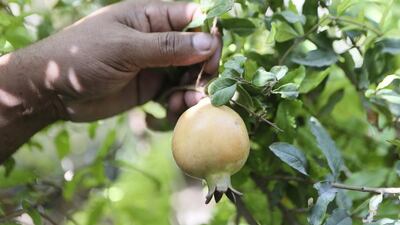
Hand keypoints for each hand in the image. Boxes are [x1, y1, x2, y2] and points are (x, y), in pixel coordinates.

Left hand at [26, 0, 220, 121]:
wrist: (52, 91)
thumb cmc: (82, 57)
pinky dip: (179, 105)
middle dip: (204, 71)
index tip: (213, 60)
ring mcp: (156, 66)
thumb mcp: (125, 48)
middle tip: (201, 90)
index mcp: (151, 17)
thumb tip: (209, 43)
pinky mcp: (151, 89)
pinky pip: (175, 95)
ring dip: (192, 92)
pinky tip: (169, 112)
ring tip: (183, 105)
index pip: (194, 19)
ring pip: (189, 75)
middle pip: (197, 51)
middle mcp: (158, 40)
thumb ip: (168, 46)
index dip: (209, 36)